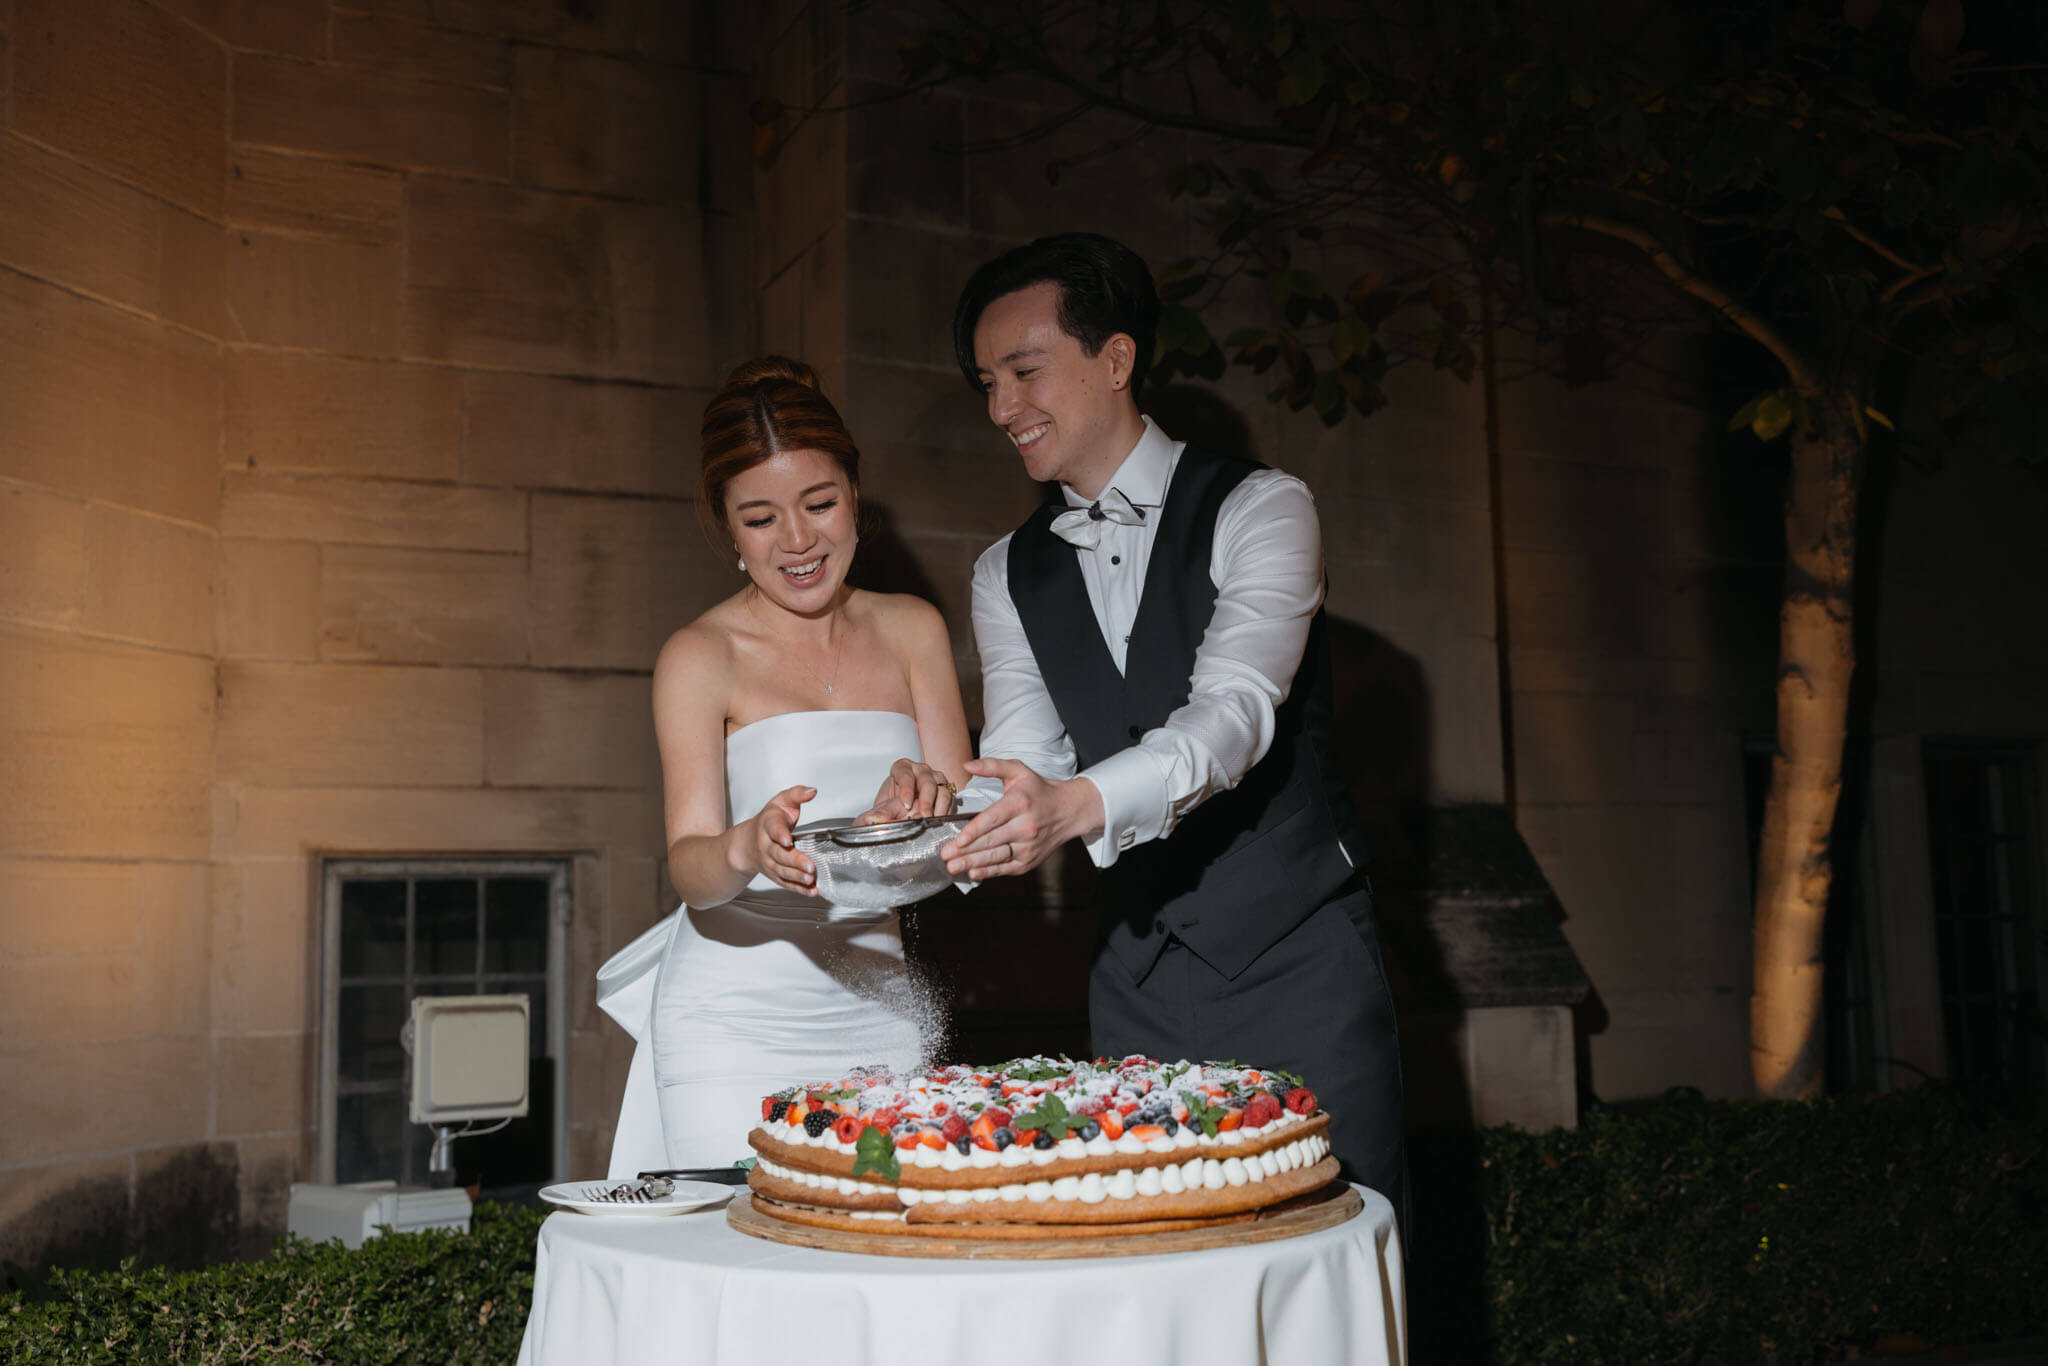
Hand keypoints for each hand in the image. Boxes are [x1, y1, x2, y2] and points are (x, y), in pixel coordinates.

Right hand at [751, 785, 817, 894]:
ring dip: (797, 877)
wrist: (746, 843)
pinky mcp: (776, 875)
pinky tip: (811, 891)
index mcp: (769, 825)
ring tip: (811, 878)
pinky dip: (799, 889)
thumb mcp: (781, 802)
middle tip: (810, 866)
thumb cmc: (769, 821)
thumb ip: (796, 795)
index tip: (788, 840)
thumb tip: (812, 791)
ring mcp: (770, 863)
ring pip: (783, 872)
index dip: (780, 835)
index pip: (774, 830)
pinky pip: (786, 883)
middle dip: (795, 861)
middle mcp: (767, 846)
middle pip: (780, 855)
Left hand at [861, 758, 957, 823]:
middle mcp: (921, 771)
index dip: (906, 789)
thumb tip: (873, 820)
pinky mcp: (946, 791)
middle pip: (927, 782)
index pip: (905, 774)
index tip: (906, 804)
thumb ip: (879, 811)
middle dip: (926, 801)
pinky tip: (940, 821)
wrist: (904, 803)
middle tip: (923, 816)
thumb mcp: (882, 804)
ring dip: (939, 808)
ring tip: (932, 821)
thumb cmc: (893, 800)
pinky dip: (946, 812)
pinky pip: (951, 800)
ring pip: (943, 790)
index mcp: (902, 768)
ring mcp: (936, 779)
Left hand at [939, 758, 1102, 880]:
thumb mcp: (1018, 771)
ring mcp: (1028, 846)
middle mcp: (1025, 826)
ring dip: (973, 863)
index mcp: (1019, 803)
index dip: (975, 831)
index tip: (958, 839)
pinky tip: (973, 873)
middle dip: (966, 851)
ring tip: (954, 867)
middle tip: (945, 855)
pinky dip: (989, 872)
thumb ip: (992, 766)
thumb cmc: (1039, 790)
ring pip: (997, 857)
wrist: (1069, 810)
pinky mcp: (1029, 860)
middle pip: (992, 841)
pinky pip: (1006, 868)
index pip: (993, 819)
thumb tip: (967, 765)